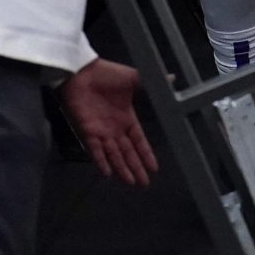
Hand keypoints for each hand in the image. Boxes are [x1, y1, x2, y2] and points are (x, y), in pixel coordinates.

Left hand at [59, 58, 157, 187]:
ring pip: (113, 154)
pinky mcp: (87, 130)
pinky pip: (95, 149)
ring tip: (130, 182)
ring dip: (121, 168)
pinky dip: (101, 160)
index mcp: (127, 118)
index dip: (146, 154)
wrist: (82, 71)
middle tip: (143, 184)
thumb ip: (149, 84)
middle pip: (127, 152)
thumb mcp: (132, 79)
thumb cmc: (106, 74)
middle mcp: (115, 128)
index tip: (154, 168)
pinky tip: (108, 172)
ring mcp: (101, 131)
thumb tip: (172, 78)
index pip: (139, 141)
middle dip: (136, 168)